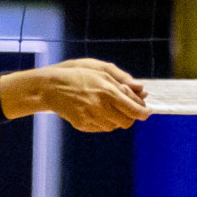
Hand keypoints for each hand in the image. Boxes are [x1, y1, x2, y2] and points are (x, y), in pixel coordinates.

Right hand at [14, 59, 149, 131]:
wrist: (49, 87)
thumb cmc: (75, 73)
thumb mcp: (99, 69)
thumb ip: (123, 79)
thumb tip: (142, 88)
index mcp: (108, 91)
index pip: (135, 110)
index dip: (144, 112)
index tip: (146, 111)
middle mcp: (101, 107)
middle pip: (127, 122)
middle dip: (130, 117)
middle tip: (128, 109)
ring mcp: (91, 117)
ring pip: (114, 126)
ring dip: (116, 118)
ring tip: (107, 106)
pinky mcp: (82, 125)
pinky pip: (101, 128)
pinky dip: (103, 121)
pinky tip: (96, 111)